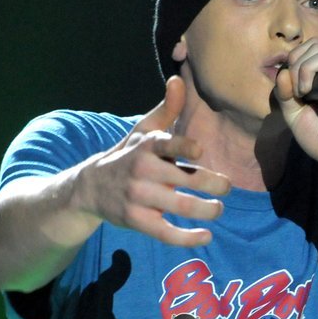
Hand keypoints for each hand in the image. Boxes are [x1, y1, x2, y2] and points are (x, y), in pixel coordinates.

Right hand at [79, 76, 230, 245]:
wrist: (90, 187)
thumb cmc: (127, 154)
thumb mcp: (142, 130)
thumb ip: (166, 109)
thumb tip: (178, 79)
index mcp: (147, 147)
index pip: (166, 145)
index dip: (183, 148)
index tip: (201, 152)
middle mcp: (142, 171)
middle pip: (184, 179)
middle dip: (212, 185)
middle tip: (227, 187)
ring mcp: (139, 198)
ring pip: (180, 207)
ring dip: (207, 211)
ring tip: (219, 209)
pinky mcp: (137, 220)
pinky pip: (166, 233)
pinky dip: (188, 239)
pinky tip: (206, 237)